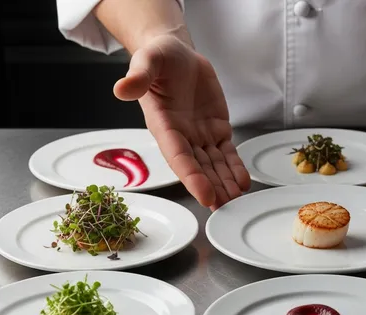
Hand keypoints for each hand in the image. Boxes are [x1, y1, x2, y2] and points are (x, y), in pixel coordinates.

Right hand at [114, 33, 250, 209]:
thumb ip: (139, 76)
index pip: (178, 157)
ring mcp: (200, 135)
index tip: (205, 195)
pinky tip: (243, 183)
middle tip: (226, 207)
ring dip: (225, 183)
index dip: (192, 177)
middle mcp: (181, 136)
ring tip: (237, 201)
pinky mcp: (216, 129)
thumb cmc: (158, 58)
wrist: (176, 55)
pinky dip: (235, 167)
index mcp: (162, 125)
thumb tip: (122, 89)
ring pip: (214, 164)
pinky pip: (227, 152)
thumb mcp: (147, 60)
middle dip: (212, 188)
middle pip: (198, 168)